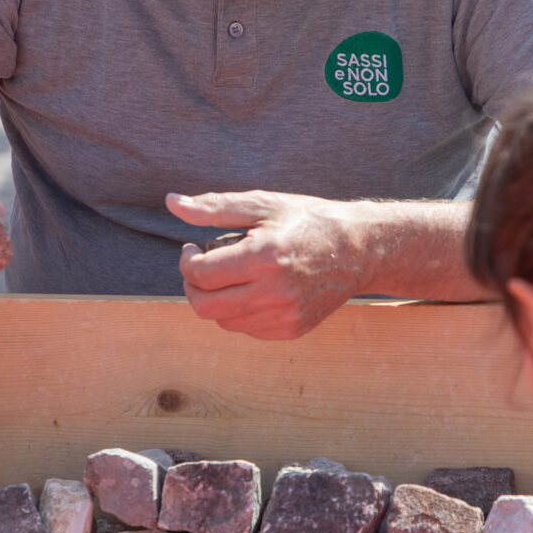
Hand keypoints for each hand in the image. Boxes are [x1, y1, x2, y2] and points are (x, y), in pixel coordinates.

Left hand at [168, 191, 369, 340]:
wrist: (359, 250)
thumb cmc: (308, 221)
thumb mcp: (263, 205)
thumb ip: (214, 207)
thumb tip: (173, 202)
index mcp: (265, 257)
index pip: (202, 274)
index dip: (186, 262)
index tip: (192, 249)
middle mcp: (274, 292)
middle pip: (205, 307)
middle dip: (192, 287)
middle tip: (199, 268)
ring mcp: (284, 316)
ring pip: (224, 321)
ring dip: (215, 300)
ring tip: (230, 277)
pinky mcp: (292, 330)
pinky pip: (247, 329)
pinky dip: (238, 312)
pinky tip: (252, 290)